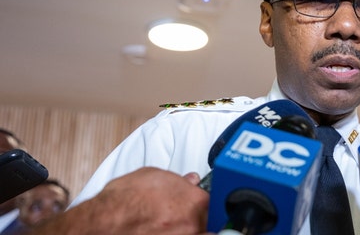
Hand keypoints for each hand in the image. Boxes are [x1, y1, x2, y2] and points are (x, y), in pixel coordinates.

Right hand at [30, 167, 210, 234]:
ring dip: (190, 228)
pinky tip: (166, 232)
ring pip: (200, 232)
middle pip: (209, 221)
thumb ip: (177, 179)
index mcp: (195, 201)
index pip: (215, 202)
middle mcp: (193, 224)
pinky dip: (180, 234)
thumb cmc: (120, 203)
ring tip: (169, 225)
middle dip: (201, 217)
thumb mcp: (151, 177)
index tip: (207, 206)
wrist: (97, 226)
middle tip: (183, 216)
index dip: (209, 203)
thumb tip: (191, 180)